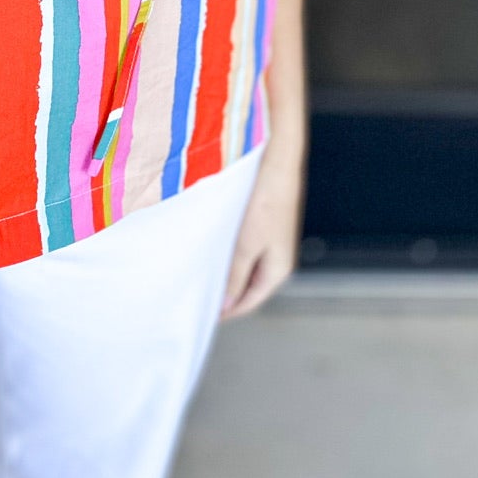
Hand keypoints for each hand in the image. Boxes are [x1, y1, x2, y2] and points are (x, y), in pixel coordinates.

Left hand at [221, 139, 303, 318]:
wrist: (278, 164)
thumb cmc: (266, 202)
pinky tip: (214, 250)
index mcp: (279, 270)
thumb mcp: (246, 244)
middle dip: (226, 293)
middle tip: (198, 294)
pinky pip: (247, 252)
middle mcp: (279, 260)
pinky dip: (231, 256)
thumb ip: (236, 276)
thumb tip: (228, 305)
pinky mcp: (266, 228)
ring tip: (203, 274)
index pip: (250, 301)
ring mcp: (274, 244)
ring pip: (247, 269)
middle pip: (249, 287)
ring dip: (227, 274)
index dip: (228, 311)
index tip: (203, 314)